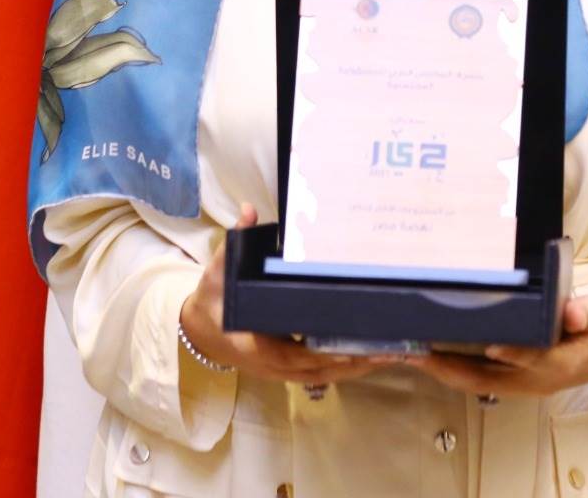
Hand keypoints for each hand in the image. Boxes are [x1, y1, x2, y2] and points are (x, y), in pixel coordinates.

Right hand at [179, 204, 376, 384]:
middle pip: (318, 371)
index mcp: (254, 345)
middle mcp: (270, 365)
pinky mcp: (286, 370)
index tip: (350, 349)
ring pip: (323, 375)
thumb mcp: (218, 269)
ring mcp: (279, 371)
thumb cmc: (213, 299)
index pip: (293, 355)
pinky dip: (343, 368)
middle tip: (388, 349)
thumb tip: (249, 211)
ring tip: (388, 353)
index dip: (322, 355)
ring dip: (354, 368)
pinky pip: (319, 373)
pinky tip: (367, 357)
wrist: (199, 330)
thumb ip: (236, 241)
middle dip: (353, 363)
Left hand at [405, 295, 587, 397]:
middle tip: (417, 350)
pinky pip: (479, 377)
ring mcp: (522, 381)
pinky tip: (433, 353)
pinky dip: (454, 367)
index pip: (530, 358)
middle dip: (449, 367)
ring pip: (477, 381)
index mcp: (558, 363)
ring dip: (444, 369)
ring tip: (412, 352)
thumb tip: (572, 313)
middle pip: (486, 378)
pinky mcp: (515, 376)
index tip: (487, 343)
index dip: (510, 352)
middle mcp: (534, 379)